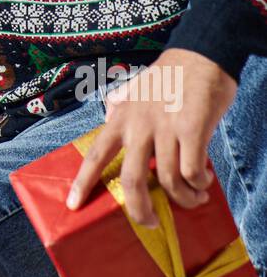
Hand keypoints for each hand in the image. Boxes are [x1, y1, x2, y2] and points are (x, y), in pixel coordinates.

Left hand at [65, 48, 236, 227]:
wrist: (202, 53)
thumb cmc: (171, 75)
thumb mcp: (136, 90)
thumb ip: (123, 108)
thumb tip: (110, 117)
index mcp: (122, 117)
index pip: (96, 154)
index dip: (83, 182)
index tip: (73, 206)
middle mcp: (139, 125)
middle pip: (131, 179)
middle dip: (139, 210)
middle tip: (150, 223)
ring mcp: (165, 127)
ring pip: (167, 180)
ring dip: (183, 198)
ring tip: (194, 197)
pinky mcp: (192, 128)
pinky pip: (191, 170)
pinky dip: (198, 183)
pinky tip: (204, 180)